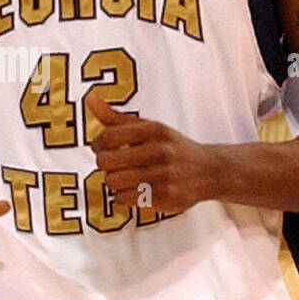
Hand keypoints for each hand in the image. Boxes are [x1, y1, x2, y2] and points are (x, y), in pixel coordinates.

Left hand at [86, 93, 208, 214]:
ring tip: (126, 178)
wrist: (208, 171)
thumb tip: (90, 99)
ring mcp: (163, 175)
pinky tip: (135, 190)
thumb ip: (116, 118)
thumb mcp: (148, 127)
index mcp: (154, 130)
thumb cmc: (172, 148)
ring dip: (115, 182)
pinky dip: (123, 197)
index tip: (104, 148)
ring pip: (112, 182)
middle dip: (106, 165)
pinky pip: (124, 200)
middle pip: (105, 161)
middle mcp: (159, 151)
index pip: (108, 137)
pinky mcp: (164, 197)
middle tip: (115, 165)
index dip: (99, 145)